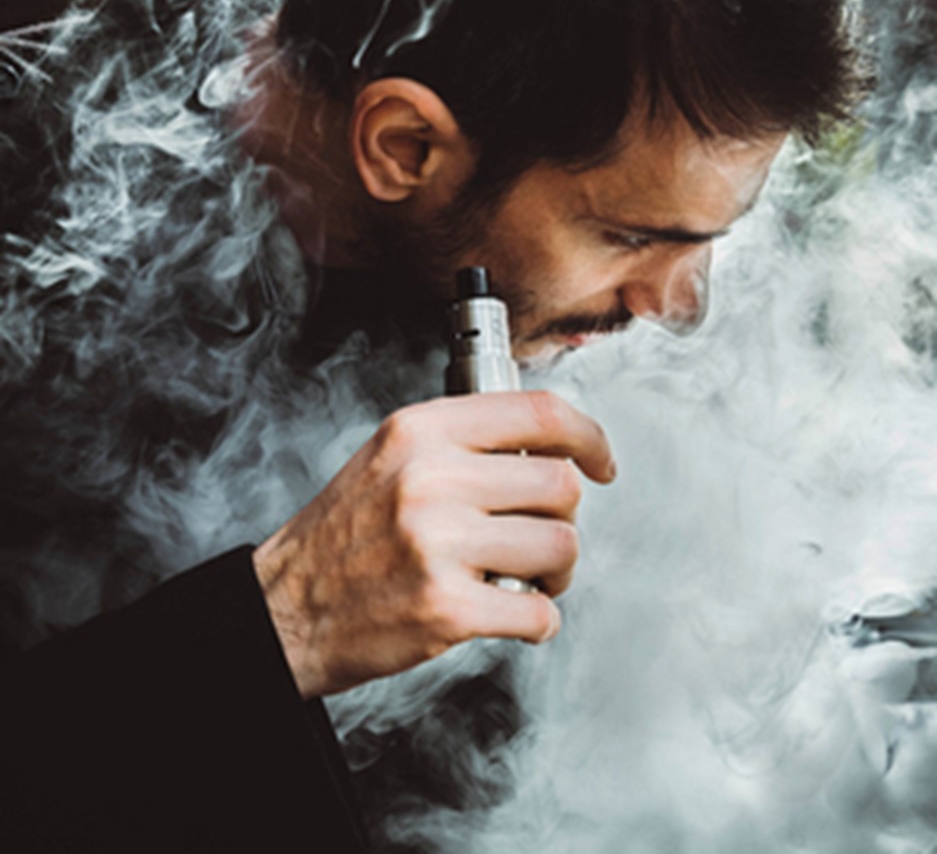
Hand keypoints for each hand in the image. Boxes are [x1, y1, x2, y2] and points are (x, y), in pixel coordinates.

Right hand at [253, 391, 615, 697]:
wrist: (287, 606)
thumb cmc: (343, 534)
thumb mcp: (392, 456)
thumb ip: (463, 441)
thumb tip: (546, 445)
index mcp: (421, 432)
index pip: (539, 412)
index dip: (589, 436)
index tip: (600, 461)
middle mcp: (430, 479)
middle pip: (561, 484)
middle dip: (565, 517)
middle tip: (543, 534)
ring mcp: (438, 544)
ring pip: (561, 546)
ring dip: (558, 571)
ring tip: (527, 578)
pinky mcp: (445, 607)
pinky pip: (538, 612)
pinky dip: (540, 620)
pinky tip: (514, 614)